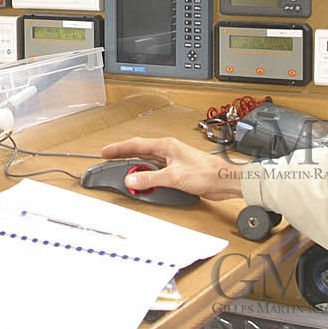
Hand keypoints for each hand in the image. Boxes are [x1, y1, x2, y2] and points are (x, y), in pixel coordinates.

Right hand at [98, 136, 246, 201]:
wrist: (222, 180)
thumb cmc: (205, 171)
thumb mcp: (173, 176)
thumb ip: (150, 180)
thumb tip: (131, 181)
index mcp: (165, 145)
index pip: (136, 144)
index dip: (119, 148)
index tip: (105, 152)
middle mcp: (167, 151)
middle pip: (139, 153)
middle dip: (124, 158)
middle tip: (109, 162)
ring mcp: (172, 161)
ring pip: (147, 164)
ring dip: (136, 170)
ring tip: (123, 175)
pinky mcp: (176, 172)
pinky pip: (155, 173)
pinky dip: (146, 177)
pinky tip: (143, 184)